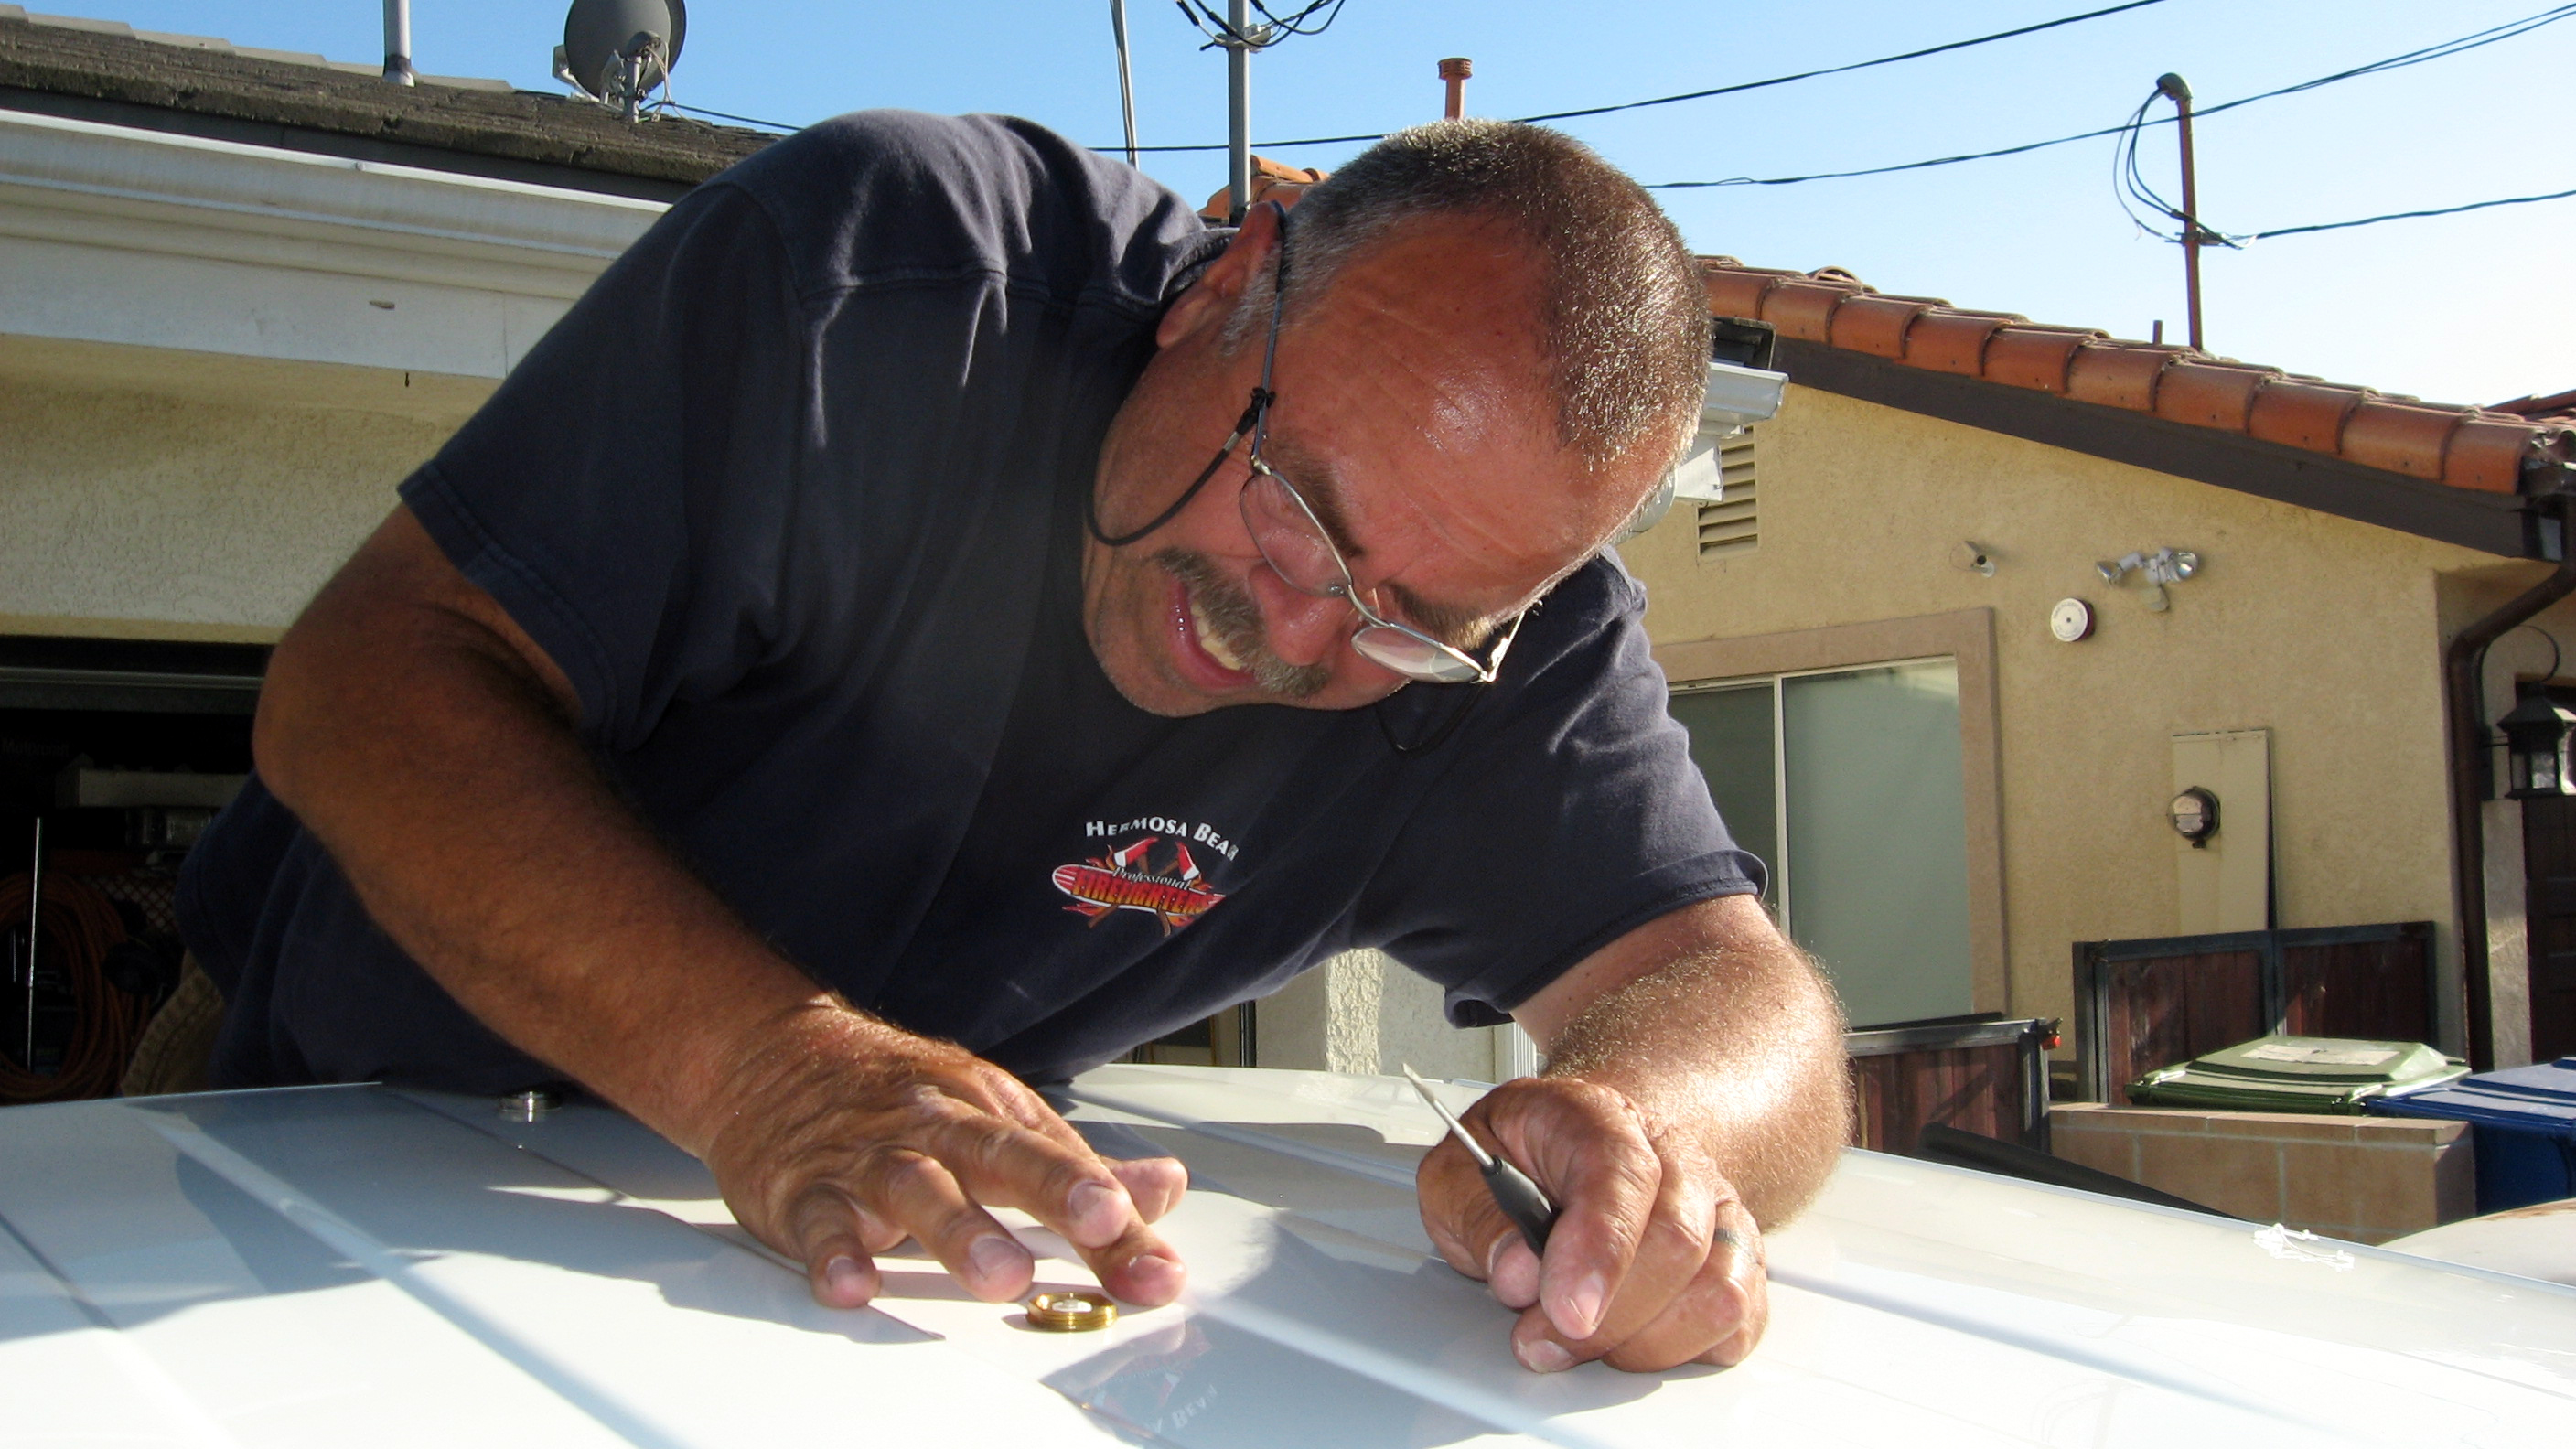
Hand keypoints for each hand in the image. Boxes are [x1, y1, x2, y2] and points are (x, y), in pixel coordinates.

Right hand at [697, 1001, 1188, 1309]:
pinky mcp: (804, 1191)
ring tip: (999, 1274)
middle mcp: (936, 1127)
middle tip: (1103, 1222)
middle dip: (1057, 1191)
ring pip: (917, 1188)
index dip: (1118, 1220)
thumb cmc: (897, 1096)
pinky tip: (852, 1282)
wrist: (773, 1058)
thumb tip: (1164, 1191)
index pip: (1066, 1168)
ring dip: (960, 1231)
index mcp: (991, 1111)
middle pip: (1002, 1156)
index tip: (1158, 1266)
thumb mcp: (994, 1117)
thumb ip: (1077, 1167)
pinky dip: (833, 1252)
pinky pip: (819, 1222)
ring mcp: (870, 1158)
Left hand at [1417, 1075, 1767, 1372]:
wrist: (1580, 1146)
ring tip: (1583, 1341)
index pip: (1620, 1174)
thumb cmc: (1521, 1159)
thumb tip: (1515, 1270)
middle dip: (1607, 1317)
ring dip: (1643, 1342)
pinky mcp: (1739, 1263)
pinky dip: (1684, 1351)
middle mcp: (1673, 1158)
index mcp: (1598, 1117)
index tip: (1565, 1309)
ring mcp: (1715, 1210)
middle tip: (1542, 1339)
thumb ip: (1476, 1216)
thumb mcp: (1458, 1171)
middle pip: (1677, 1241)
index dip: (1597, 1249)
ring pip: (1718, 1291)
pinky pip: (1739, 1323)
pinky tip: (1631, 1339)